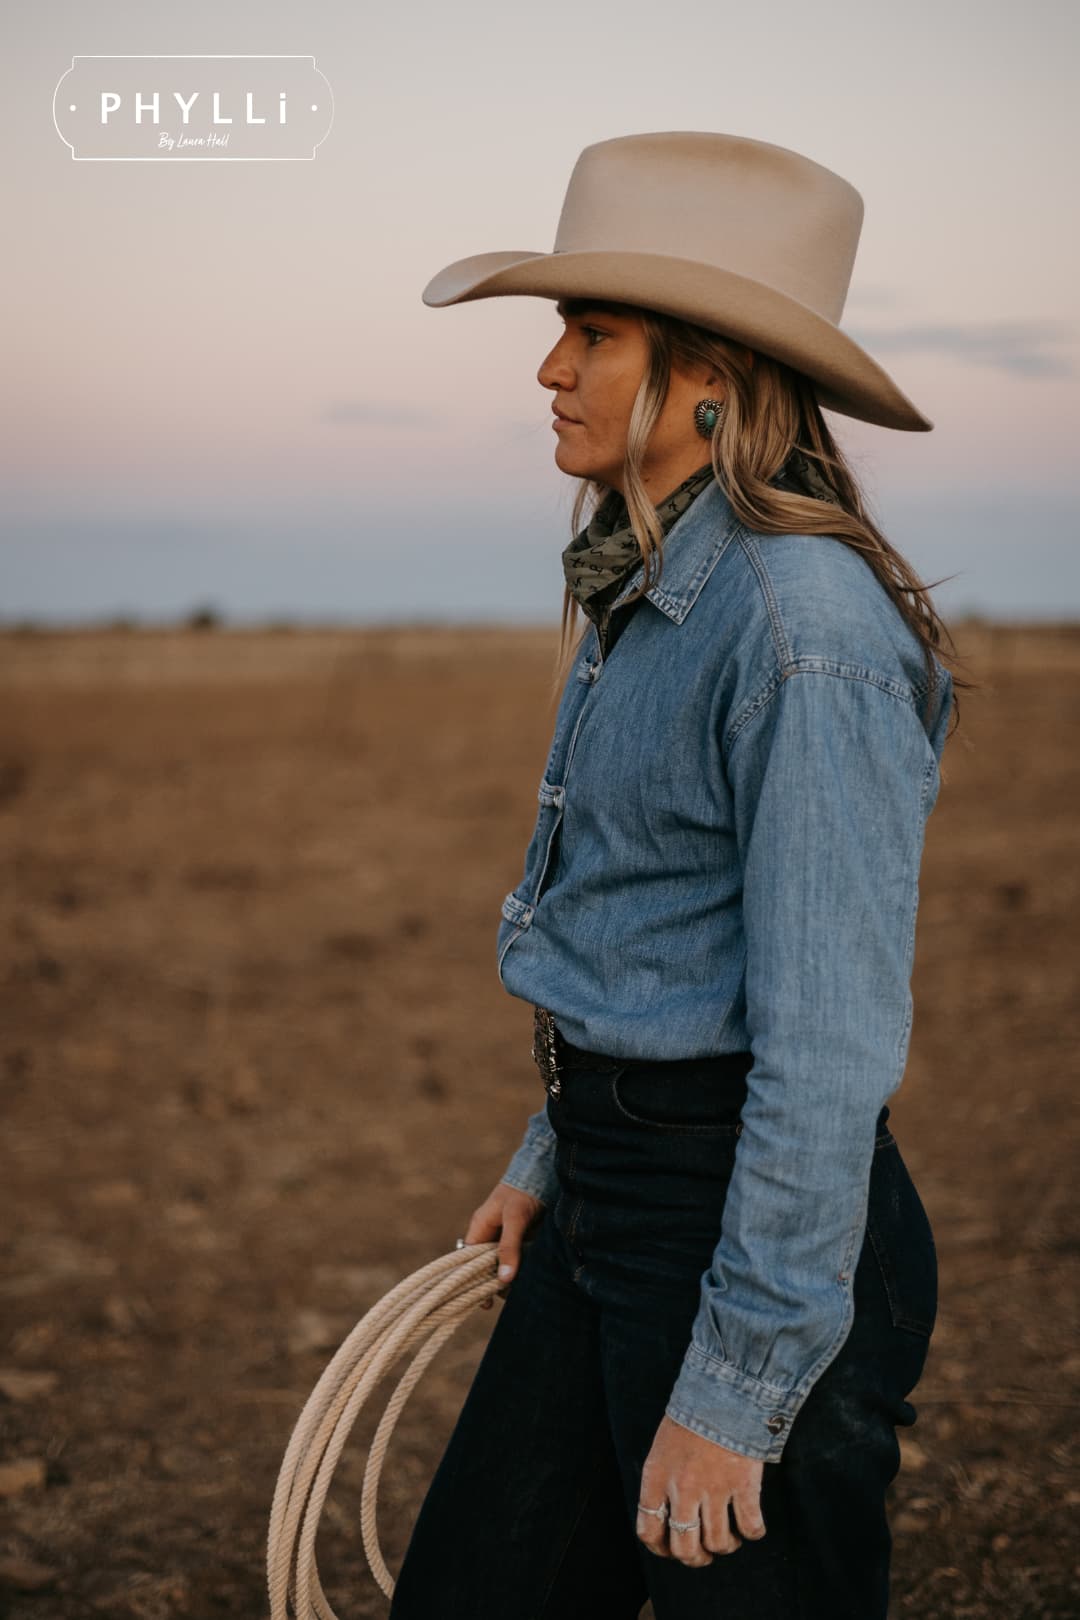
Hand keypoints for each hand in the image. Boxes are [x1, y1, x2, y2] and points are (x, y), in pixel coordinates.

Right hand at [463, 1182, 545, 1308]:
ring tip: (520, 1293)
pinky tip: (530, 1281)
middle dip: (493, 1282)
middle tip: (505, 1299)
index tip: (483, 1302)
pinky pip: (518, 1259)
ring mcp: (506, 1236)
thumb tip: (504, 1279)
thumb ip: (509, 1246)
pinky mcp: (523, 1238)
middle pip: (486, 1265)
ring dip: (510, 1277)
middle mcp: (490, 1234)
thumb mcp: (515, 1219)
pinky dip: (522, 1269)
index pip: (469, 1260)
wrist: (544, 1173)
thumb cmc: (523, 1192)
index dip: (473, 1280)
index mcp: (480, 1227)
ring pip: (503, 1264)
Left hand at [637, 1414, 765, 1565]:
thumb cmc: (691, 1414)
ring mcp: (715, 1490)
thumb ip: (663, 1481)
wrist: (723, 1389)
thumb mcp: (663, 1447)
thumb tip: (667, 1514)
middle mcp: (683, 1490)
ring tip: (729, 1537)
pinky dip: (753, 1532)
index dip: (660, 1548)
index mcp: (657, 1478)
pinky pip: (750, 1527)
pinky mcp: (744, 1486)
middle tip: (703, 1553)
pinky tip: (752, 1525)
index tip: (670, 1548)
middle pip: (684, 1548)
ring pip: (718, 1543)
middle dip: (694, 1558)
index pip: (648, 1531)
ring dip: (725, 1546)